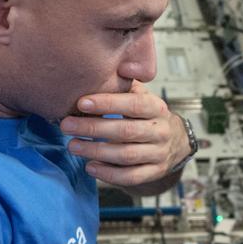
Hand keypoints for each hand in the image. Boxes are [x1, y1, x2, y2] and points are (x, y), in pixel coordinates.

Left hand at [59, 82, 189, 187]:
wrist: (175, 142)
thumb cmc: (149, 116)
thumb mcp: (143, 96)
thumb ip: (126, 85)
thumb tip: (110, 66)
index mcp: (156, 108)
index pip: (133, 104)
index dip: (107, 103)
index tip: (82, 103)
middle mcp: (160, 131)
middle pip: (125, 131)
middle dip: (92, 128)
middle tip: (67, 125)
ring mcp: (158, 154)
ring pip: (125, 155)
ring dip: (95, 151)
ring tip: (73, 145)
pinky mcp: (154, 172)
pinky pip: (130, 176)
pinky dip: (108, 174)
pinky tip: (89, 166)